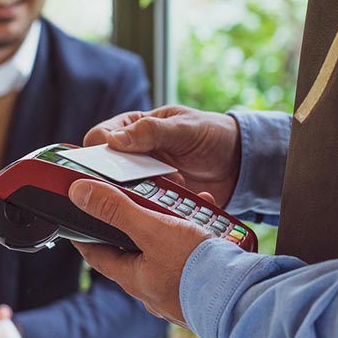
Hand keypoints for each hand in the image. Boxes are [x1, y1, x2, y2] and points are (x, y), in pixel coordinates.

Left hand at [68, 179, 212, 327]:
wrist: (245, 297)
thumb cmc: (199, 270)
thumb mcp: (153, 229)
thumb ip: (116, 210)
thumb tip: (79, 194)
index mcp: (133, 277)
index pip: (96, 254)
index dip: (84, 235)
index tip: (76, 220)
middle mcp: (152, 287)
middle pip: (134, 249)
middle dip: (138, 223)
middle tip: (141, 203)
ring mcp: (178, 289)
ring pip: (167, 250)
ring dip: (175, 226)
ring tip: (187, 207)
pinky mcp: (202, 286)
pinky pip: (193, 256)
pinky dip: (199, 235)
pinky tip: (212, 224)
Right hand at [83, 105, 241, 206]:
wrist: (239, 164)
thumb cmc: (212, 134)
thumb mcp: (184, 128)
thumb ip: (151, 131)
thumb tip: (115, 139)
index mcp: (132, 127)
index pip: (98, 139)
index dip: (98, 152)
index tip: (111, 164)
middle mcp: (132, 155)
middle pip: (104, 171)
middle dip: (118, 181)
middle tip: (142, 183)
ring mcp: (143, 179)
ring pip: (122, 194)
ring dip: (141, 196)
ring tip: (169, 188)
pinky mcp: (156, 200)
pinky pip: (144, 210)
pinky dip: (156, 210)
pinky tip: (175, 204)